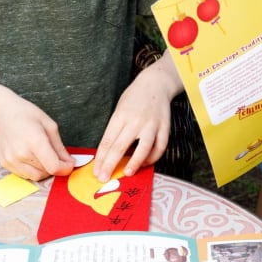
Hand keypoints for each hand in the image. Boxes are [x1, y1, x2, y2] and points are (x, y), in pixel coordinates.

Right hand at [0, 91, 74, 179]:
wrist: (1, 112)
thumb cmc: (27, 114)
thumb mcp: (49, 125)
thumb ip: (60, 147)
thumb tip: (70, 162)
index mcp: (35, 141)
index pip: (54, 167)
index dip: (65, 168)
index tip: (69, 164)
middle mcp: (21, 153)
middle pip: (46, 172)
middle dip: (55, 167)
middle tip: (56, 156)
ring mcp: (11, 160)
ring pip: (35, 177)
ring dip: (44, 170)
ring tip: (43, 155)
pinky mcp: (5, 163)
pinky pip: (24, 174)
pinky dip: (32, 169)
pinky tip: (31, 156)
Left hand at [93, 54, 181, 181]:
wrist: (156, 83)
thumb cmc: (134, 97)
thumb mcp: (119, 109)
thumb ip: (116, 129)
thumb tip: (108, 153)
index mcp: (120, 115)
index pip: (108, 141)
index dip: (101, 159)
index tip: (96, 171)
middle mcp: (135, 120)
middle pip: (120, 146)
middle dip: (110, 165)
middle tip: (104, 178)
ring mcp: (151, 124)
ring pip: (143, 148)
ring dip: (134, 163)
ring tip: (127, 173)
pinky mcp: (165, 127)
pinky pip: (160, 146)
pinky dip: (153, 157)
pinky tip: (145, 163)